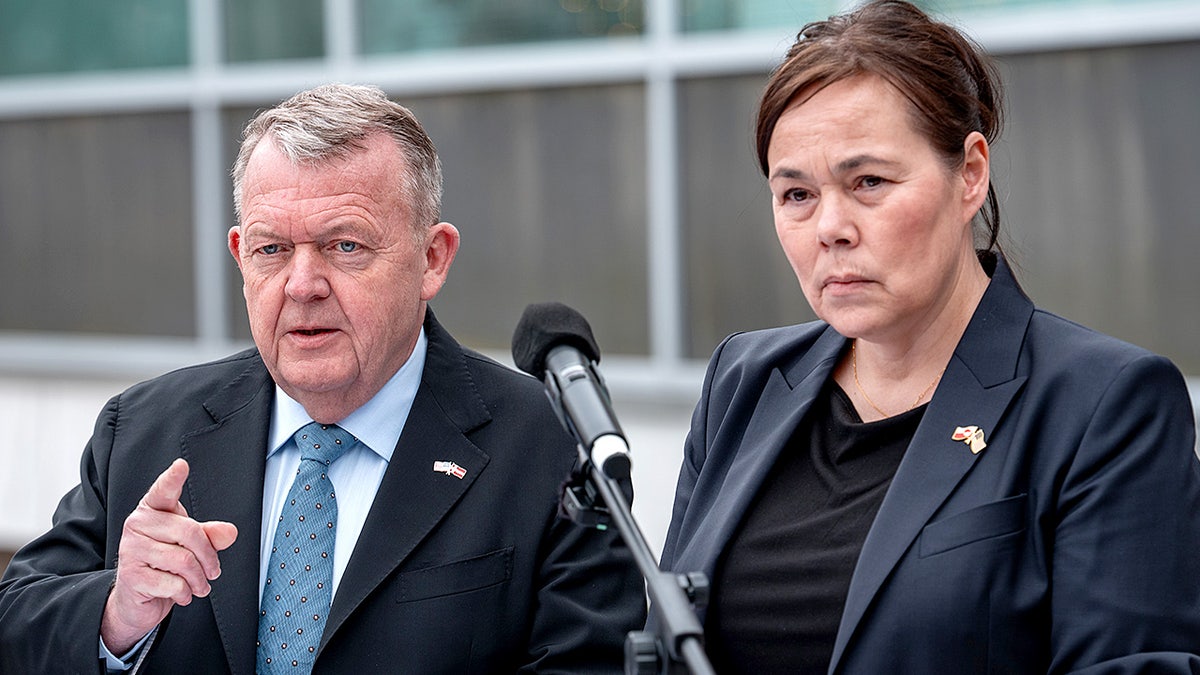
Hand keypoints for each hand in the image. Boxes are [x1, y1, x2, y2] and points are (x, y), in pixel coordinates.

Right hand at [100, 459, 237, 653]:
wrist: (137, 599)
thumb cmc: (164, 563)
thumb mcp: (190, 545)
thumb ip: (210, 535)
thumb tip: (230, 532)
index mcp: (152, 510)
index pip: (163, 490)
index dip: (173, 478)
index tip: (182, 465)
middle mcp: (137, 524)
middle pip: (189, 533)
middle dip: (209, 557)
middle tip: (214, 571)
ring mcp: (130, 549)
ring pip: (184, 561)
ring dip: (200, 579)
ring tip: (201, 585)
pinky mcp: (130, 576)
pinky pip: (173, 583)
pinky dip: (185, 593)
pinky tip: (181, 593)